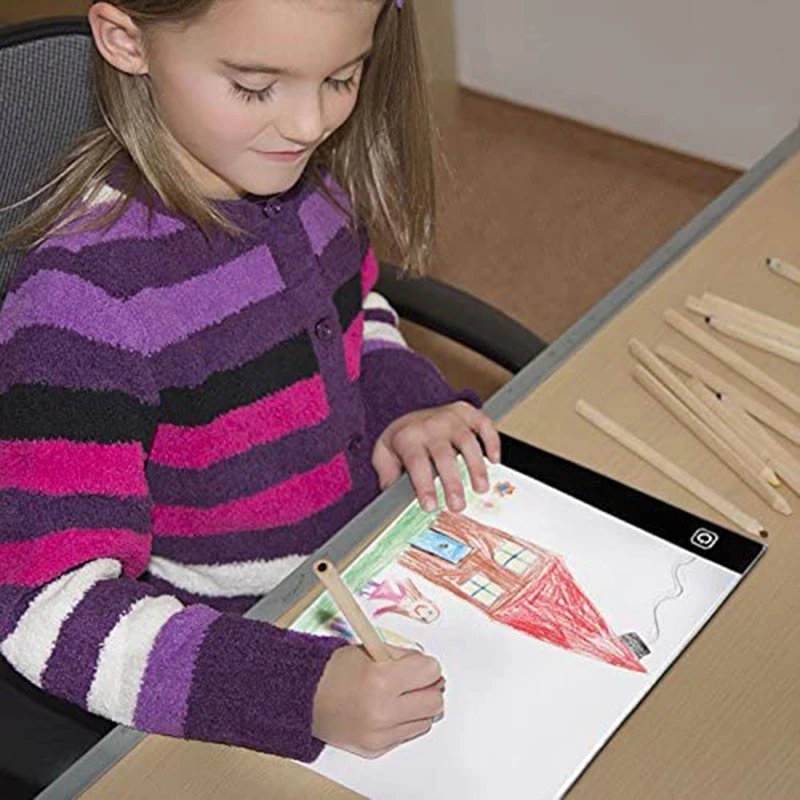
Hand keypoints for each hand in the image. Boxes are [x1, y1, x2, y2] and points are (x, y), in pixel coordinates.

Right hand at [312, 645, 444, 757]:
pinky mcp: (376, 748)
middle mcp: (382, 711)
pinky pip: (408, 734)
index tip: (419, 664)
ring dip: (418, 707)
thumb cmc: (333, 671)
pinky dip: (404, 721)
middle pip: (434, 701)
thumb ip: (402, 656)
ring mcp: (380, 734)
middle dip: (428, 687)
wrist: (304, 699)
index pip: (430, 672)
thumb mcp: (369, 649)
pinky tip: (388, 709)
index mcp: (381, 680)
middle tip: (415, 680)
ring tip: (399, 695)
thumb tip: (429, 666)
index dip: (426, 665)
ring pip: (426, 721)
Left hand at [372, 401, 500, 512]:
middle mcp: (431, 426)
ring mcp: (451, 418)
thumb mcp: (383, 454)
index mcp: (408, 437)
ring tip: (480, 489)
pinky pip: (483, 423)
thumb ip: (386, 474)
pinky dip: (492, 441)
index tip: (430, 506)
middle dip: (452, 482)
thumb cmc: (402, 438)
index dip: (424, 485)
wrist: (411, 411)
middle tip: (457, 505)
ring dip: (476, 466)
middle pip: (444, 455)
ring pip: (467, 441)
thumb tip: (391, 498)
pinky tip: (494, 460)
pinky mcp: (467, 413)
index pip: (417, 462)